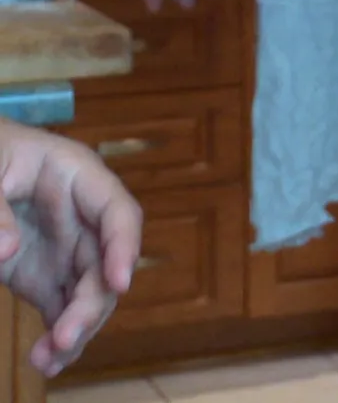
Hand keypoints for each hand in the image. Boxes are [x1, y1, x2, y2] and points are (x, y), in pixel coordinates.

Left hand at [0, 122, 141, 376]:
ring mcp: (65, 249)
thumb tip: (9, 250)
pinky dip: (58, 337)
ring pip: (90, 294)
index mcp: (77, 178)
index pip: (117, 213)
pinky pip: (62, 309)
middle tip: (64, 338)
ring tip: (47, 360)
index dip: (123, 247)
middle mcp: (82, 218)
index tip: (118, 284)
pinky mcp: (45, 276)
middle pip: (106, 264)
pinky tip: (47, 362)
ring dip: (76, 329)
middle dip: (91, 305)